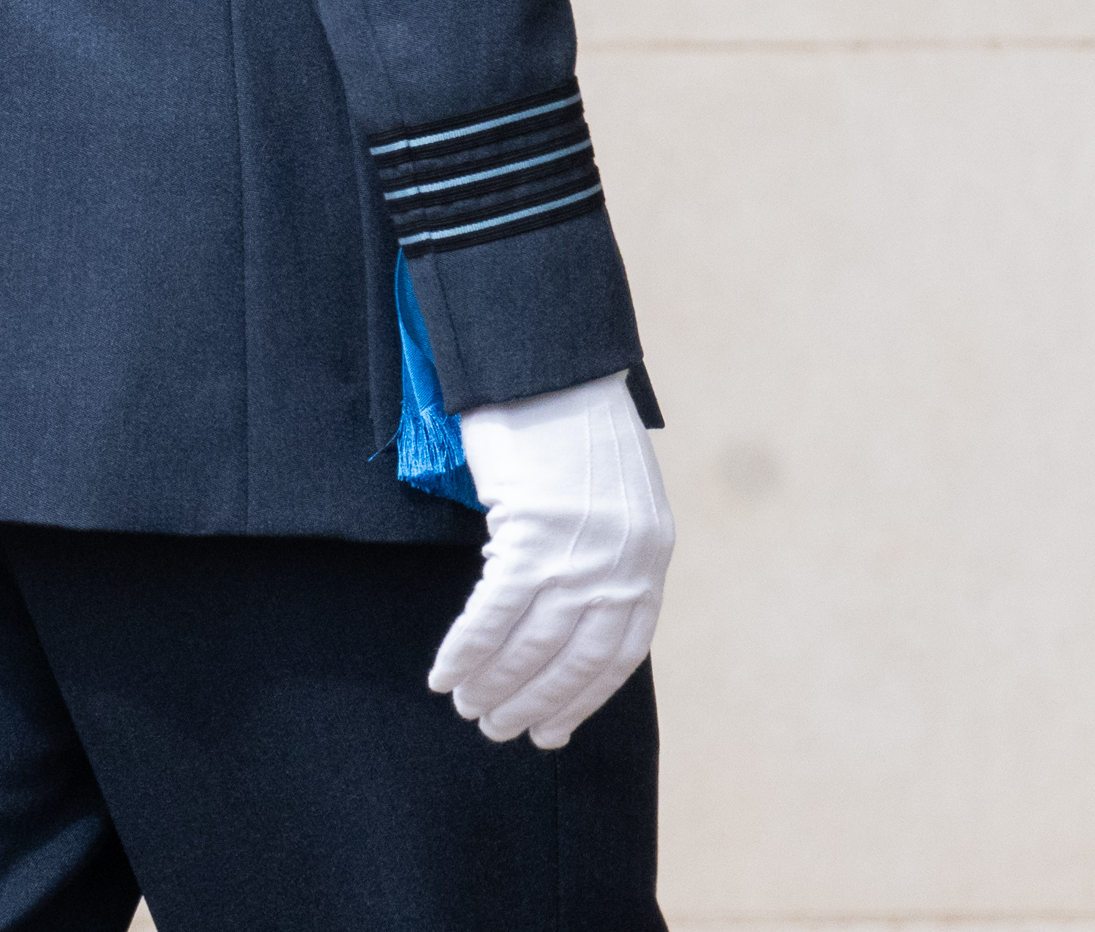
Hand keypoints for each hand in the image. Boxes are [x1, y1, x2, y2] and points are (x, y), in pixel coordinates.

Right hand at [427, 371, 673, 749]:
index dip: (580, 700)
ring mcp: (579, 552)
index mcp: (650, 556)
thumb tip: (569, 618)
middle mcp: (623, 563)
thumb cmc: (572, 421)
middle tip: (495, 728)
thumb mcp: (612, 495)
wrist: (551, 361)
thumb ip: (605, 554)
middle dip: (531, 703)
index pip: (619, 655)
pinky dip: (466, 650)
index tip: (550, 732)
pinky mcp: (532, 534)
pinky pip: (492, 613)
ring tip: (466, 705)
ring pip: (530, 644)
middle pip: (574, 659)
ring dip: (493, 684)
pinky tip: (444, 672)